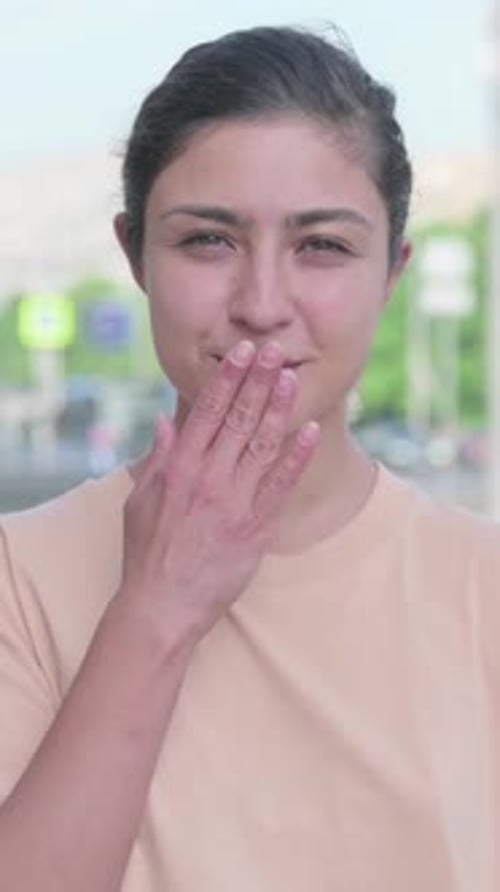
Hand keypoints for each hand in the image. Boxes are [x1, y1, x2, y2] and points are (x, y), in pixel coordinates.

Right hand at [120, 340, 319, 641]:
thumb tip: (165, 420)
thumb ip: (156, 458)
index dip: (227, 378)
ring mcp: (235, 501)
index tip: (241, 352)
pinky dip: (297, 456)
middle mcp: (208, 478)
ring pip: (263, 444)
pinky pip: (281, 484)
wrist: (164, 605)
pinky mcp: (256, 527)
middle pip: (239, 419)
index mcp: (178, 467)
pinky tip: (310, 430)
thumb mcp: (139, 500)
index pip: (207, 411)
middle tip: (275, 350)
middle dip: (258, 380)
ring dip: (279, 408)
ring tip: (291, 378)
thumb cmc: (147, 552)